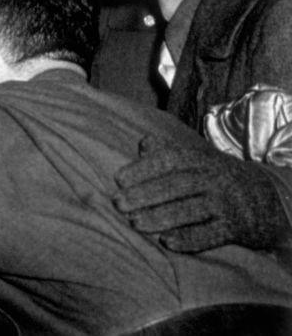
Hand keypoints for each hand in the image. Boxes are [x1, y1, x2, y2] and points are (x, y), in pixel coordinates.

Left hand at [114, 134, 289, 251]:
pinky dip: (189, 239)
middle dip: (145, 194)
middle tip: (118, 204)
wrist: (267, 200)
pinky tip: (167, 243)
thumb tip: (143, 143)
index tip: (118, 179)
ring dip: (161, 217)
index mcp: (202, 160)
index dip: (144, 168)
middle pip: (177, 185)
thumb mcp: (199, 161)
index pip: (171, 159)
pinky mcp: (236, 228)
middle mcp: (214, 179)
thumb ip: (169, 152)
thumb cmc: (217, 179)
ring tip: (135, 223)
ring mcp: (226, 204)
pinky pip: (212, 234)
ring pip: (191, 210)